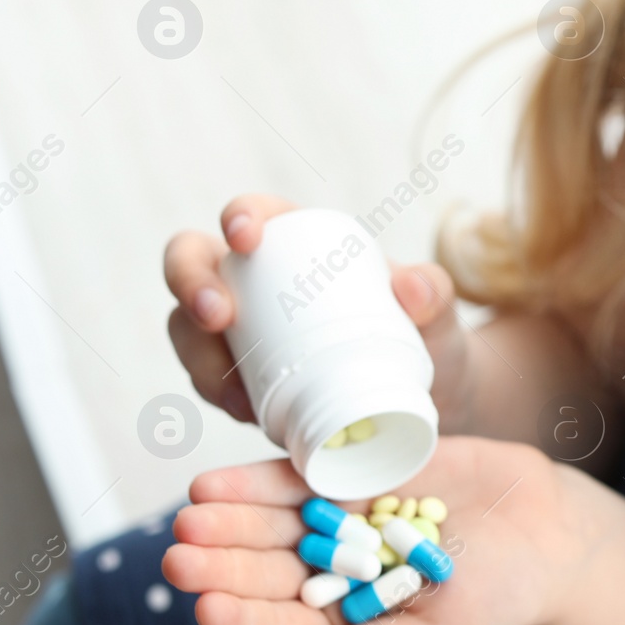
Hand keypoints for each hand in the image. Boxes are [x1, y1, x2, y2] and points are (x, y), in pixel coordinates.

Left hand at [161, 437, 594, 624]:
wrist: (550, 528)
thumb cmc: (500, 598)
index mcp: (344, 618)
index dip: (240, 619)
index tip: (205, 611)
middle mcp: (332, 567)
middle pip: (263, 567)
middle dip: (219, 563)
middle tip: (177, 556)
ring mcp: (343, 515)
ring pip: (273, 518)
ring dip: (230, 516)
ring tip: (192, 511)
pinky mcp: (360, 468)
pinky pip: (306, 471)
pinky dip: (264, 476)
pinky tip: (223, 478)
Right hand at [163, 193, 475, 426]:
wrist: (427, 398)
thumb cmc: (425, 337)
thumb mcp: (437, 316)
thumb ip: (435, 295)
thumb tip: (412, 288)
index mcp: (298, 241)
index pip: (253, 214)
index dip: (239, 216)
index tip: (246, 240)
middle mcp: (256, 279)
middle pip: (193, 263)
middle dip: (191, 282)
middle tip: (219, 317)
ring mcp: (239, 328)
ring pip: (187, 327)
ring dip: (197, 353)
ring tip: (236, 389)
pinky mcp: (237, 375)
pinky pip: (206, 378)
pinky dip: (217, 392)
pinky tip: (244, 410)